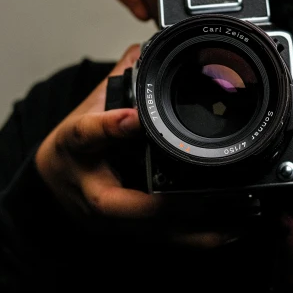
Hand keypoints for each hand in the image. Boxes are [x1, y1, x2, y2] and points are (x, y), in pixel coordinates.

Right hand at [35, 44, 246, 248]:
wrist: (50, 190)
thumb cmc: (70, 150)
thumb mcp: (85, 110)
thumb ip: (117, 80)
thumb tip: (145, 51)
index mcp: (79, 152)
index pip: (90, 135)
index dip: (111, 126)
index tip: (132, 117)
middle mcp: (97, 195)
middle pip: (139, 206)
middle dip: (184, 202)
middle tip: (225, 190)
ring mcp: (116, 222)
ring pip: (161, 232)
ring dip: (205, 227)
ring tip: (243, 213)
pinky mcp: (132, 235)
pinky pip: (169, 242)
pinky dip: (202, 238)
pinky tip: (233, 229)